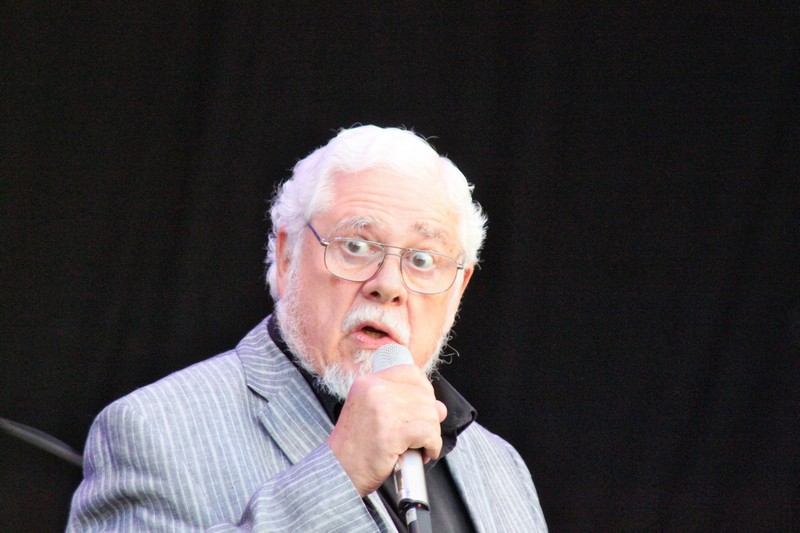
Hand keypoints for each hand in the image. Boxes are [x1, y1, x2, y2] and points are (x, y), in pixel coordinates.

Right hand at [327, 364, 447, 496]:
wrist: (337, 471)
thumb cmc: (355, 447)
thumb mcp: (372, 414)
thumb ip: (404, 405)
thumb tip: (440, 408)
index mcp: (368, 382)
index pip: (410, 373)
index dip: (424, 390)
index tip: (423, 407)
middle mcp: (375, 391)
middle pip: (424, 395)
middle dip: (430, 418)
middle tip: (420, 435)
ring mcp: (383, 410)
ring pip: (430, 414)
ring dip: (432, 434)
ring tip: (420, 446)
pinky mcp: (391, 433)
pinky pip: (428, 433)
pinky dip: (432, 445)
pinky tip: (424, 453)